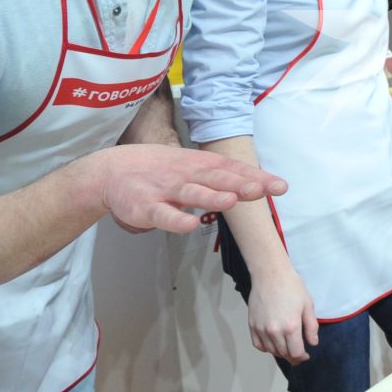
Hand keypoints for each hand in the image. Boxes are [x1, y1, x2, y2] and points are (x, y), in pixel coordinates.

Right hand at [87, 145, 285, 235]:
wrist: (111, 170)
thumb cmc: (159, 170)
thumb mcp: (192, 167)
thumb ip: (221, 176)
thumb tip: (258, 183)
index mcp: (200, 165)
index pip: (233, 170)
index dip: (257, 177)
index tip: (281, 186)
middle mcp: (186, 175)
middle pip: (217, 178)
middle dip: (241, 184)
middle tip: (263, 189)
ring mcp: (166, 190)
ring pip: (191, 194)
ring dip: (212, 197)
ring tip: (231, 201)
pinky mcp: (146, 207)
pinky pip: (163, 215)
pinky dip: (176, 220)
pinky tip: (190, 225)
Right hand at [248, 267, 318, 362]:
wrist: (271, 275)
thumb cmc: (291, 287)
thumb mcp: (308, 305)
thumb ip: (311, 327)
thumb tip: (312, 343)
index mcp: (291, 327)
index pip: (296, 353)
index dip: (302, 357)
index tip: (305, 355)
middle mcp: (274, 331)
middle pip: (283, 354)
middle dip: (293, 356)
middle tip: (298, 353)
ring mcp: (261, 329)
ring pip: (271, 351)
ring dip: (280, 352)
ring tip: (287, 347)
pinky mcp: (252, 325)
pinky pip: (258, 344)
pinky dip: (266, 348)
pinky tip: (273, 343)